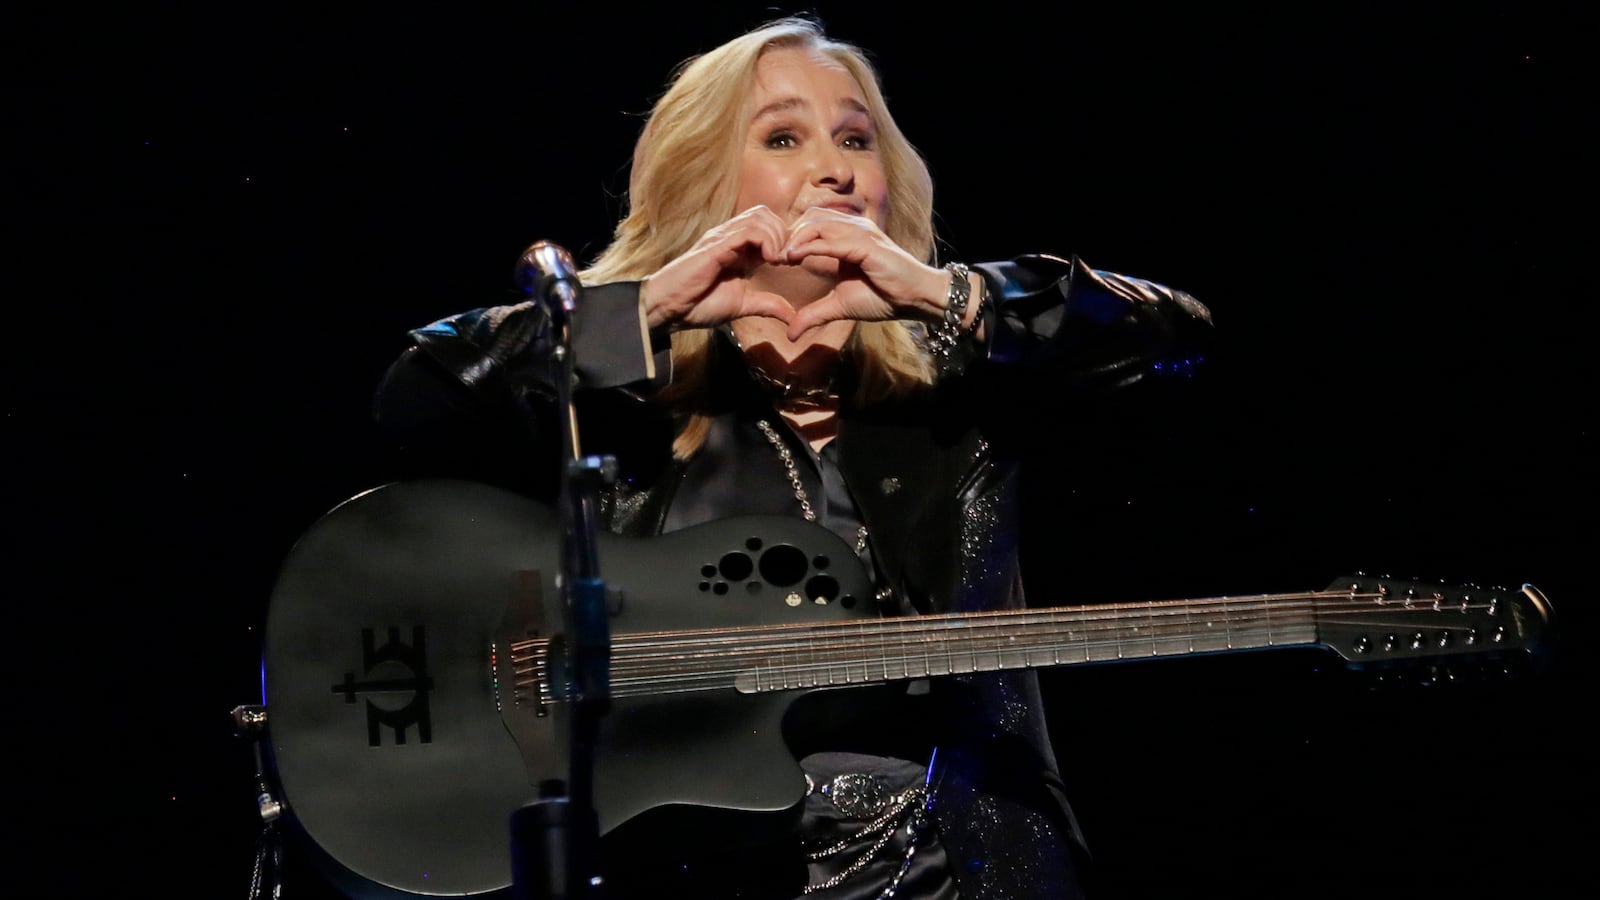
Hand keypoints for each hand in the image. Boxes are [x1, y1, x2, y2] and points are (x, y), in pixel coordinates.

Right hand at [642, 205, 798, 329]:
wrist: (669, 308)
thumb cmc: (698, 304)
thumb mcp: (742, 306)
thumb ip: (767, 305)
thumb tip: (792, 317)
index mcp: (738, 248)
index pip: (769, 226)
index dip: (785, 240)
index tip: (790, 263)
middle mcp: (730, 237)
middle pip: (766, 214)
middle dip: (783, 234)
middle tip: (784, 261)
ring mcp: (722, 238)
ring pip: (760, 217)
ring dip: (776, 237)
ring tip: (776, 260)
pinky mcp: (716, 245)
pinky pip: (747, 230)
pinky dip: (765, 241)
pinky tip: (768, 260)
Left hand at [780, 208, 947, 340]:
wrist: (914, 298)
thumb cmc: (884, 297)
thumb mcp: (840, 306)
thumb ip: (814, 314)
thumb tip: (791, 332)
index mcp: (846, 238)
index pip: (811, 226)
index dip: (790, 238)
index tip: (771, 258)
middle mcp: (853, 228)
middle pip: (810, 219)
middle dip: (787, 235)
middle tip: (770, 256)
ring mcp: (860, 233)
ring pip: (817, 225)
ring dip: (795, 239)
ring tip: (779, 257)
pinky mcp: (866, 244)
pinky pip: (832, 240)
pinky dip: (810, 246)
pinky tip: (794, 257)